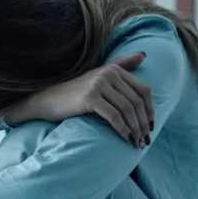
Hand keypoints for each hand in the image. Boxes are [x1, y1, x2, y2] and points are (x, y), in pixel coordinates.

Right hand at [5, 52, 153, 146]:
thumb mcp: (98, 76)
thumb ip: (121, 65)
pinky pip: (114, 116)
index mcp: (114, 69)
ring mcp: (98, 85)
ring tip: (137, 143)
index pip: (143, 90)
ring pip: (127, 110)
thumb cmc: (74, 93)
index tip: (150, 126)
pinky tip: (125, 138)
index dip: (150, 110)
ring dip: (135, 129)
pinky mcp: (90, 98)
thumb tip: (143, 55)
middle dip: (143, 123)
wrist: (46, 100)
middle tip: (145, 140)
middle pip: (136, 102)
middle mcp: (108, 74)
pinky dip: (122, 129)